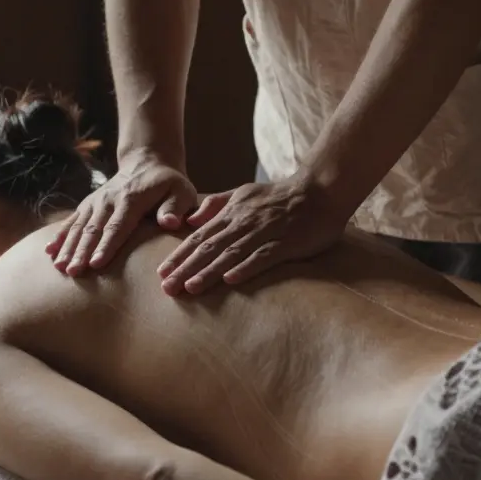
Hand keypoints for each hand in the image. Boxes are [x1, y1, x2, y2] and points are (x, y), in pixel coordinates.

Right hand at [48, 151, 197, 276]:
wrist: (147, 162)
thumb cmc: (168, 184)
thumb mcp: (181, 191)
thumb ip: (175, 207)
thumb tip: (169, 222)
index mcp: (132, 199)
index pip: (117, 226)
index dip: (106, 246)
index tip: (95, 264)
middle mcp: (109, 200)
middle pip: (93, 229)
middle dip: (81, 251)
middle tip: (72, 272)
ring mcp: (96, 202)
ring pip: (79, 226)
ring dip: (68, 247)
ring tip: (59, 267)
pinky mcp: (88, 204)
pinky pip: (71, 220)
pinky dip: (59, 236)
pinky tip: (48, 252)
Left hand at [158, 175, 347, 295]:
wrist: (319, 190)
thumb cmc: (280, 196)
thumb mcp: (243, 193)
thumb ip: (216, 205)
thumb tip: (190, 220)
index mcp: (233, 213)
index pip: (200, 237)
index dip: (179, 255)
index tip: (161, 273)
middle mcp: (244, 223)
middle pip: (210, 248)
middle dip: (186, 268)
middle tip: (167, 288)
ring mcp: (265, 233)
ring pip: (231, 254)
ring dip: (210, 271)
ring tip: (191, 288)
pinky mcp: (286, 243)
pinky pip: (263, 256)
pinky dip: (246, 267)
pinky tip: (231, 281)